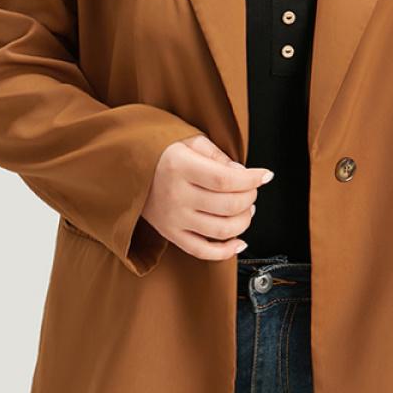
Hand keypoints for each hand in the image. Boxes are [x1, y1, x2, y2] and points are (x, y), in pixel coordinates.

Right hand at [141, 134, 272, 260]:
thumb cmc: (162, 152)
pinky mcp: (171, 235)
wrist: (126, 170)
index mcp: (179, 167)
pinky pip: (202, 251)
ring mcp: (173, 219)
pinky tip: (239, 241)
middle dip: (250, 198)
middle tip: (252, 189)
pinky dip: (226, 251)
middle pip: (228, 206)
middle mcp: (176, 195)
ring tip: (247, 209)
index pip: (225, 180)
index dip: (252, 180)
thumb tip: (243, 174)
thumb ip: (218, 156)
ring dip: (244, 221)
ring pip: (221, 230)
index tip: (265, 175)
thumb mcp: (189, 141)